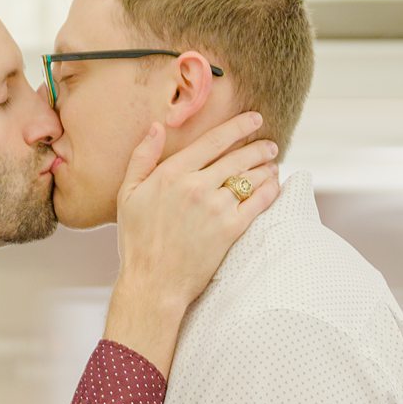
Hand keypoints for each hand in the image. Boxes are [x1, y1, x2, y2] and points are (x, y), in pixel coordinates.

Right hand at [101, 113, 282, 374]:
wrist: (153, 283)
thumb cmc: (136, 241)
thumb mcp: (127, 194)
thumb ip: (141, 157)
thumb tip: (156, 126)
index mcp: (171, 173)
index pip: (213, 140)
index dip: (238, 126)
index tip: (254, 120)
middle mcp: (196, 186)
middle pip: (237, 157)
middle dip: (258, 147)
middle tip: (270, 145)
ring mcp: (215, 207)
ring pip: (251, 177)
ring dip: (266, 167)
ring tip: (273, 164)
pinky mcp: (230, 229)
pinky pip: (258, 202)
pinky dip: (271, 190)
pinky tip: (275, 185)